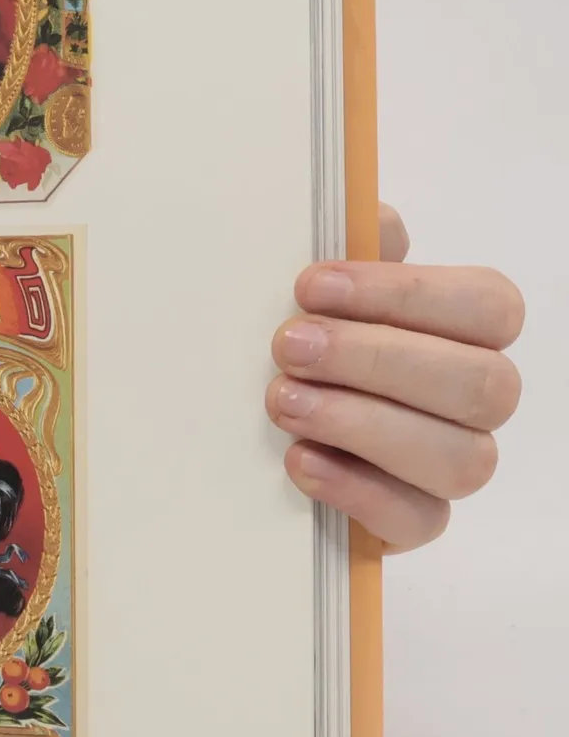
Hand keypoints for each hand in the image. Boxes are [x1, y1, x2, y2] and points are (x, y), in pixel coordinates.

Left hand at [267, 206, 521, 552]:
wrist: (250, 422)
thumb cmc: (300, 337)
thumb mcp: (313, 286)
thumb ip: (349, 244)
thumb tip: (369, 216)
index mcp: (468, 328)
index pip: (486, 305)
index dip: (404, 294)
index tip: (309, 286)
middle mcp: (475, 398)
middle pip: (482, 383)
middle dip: (377, 361)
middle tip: (288, 347)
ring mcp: (450, 465)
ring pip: (461, 458)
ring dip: (363, 424)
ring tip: (283, 402)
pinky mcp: (412, 520)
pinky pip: (418, 520)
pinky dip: (356, 490)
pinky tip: (297, 459)